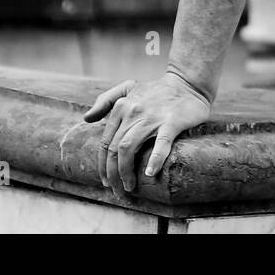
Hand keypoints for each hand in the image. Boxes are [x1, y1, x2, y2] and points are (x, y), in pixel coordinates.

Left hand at [84, 72, 210, 196]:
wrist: (188, 82)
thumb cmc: (158, 89)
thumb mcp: (129, 88)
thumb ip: (106, 100)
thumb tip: (86, 118)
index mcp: (121, 107)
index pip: (106, 142)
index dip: (103, 165)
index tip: (106, 181)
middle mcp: (133, 112)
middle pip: (115, 149)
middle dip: (112, 174)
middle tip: (118, 192)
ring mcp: (152, 117)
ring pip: (128, 148)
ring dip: (125, 172)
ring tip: (129, 187)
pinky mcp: (172, 122)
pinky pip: (161, 143)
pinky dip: (155, 159)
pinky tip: (150, 173)